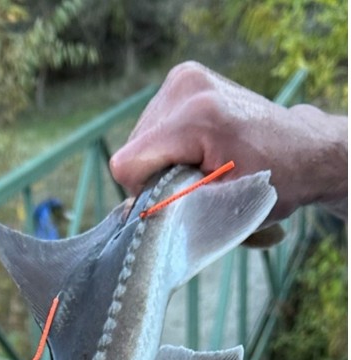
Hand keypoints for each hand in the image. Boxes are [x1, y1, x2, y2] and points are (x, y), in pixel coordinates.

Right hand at [110, 62, 347, 224]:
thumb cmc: (271, 184)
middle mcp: (186, 87)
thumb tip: (133, 211)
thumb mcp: (222, 208)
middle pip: (132, 150)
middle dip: (156, 175)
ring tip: (201, 163)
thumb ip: (173, 206)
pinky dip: (168, 145)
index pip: (128, 164)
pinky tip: (197, 148)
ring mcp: (184, 77)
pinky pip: (152, 126)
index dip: (145, 192)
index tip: (178, 197)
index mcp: (196, 117)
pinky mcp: (183, 77)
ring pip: (139, 139)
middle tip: (197, 181)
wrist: (302, 150)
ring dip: (162, 160)